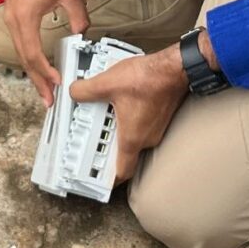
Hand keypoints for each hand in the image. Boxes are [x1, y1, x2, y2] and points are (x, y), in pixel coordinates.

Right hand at [5, 0, 88, 105]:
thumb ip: (78, 18)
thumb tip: (83, 34)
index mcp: (26, 19)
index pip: (34, 54)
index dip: (45, 72)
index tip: (57, 84)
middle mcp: (14, 22)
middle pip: (24, 59)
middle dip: (37, 81)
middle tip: (48, 100)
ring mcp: (11, 18)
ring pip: (20, 52)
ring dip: (32, 71)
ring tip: (44, 87)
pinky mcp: (13, 14)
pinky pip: (19, 42)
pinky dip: (28, 56)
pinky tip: (37, 64)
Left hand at [69, 44, 189, 183]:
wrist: (174, 69)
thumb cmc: (148, 80)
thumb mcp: (106, 84)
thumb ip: (85, 90)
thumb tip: (73, 92)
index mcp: (132, 138)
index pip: (122, 171)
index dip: (110, 178)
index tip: (98, 177)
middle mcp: (147, 138)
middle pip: (125, 152)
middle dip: (108, 145)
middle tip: (93, 136)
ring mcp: (156, 128)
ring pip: (135, 136)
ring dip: (120, 129)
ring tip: (105, 115)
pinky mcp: (160, 116)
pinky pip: (143, 124)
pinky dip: (131, 118)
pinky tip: (123, 102)